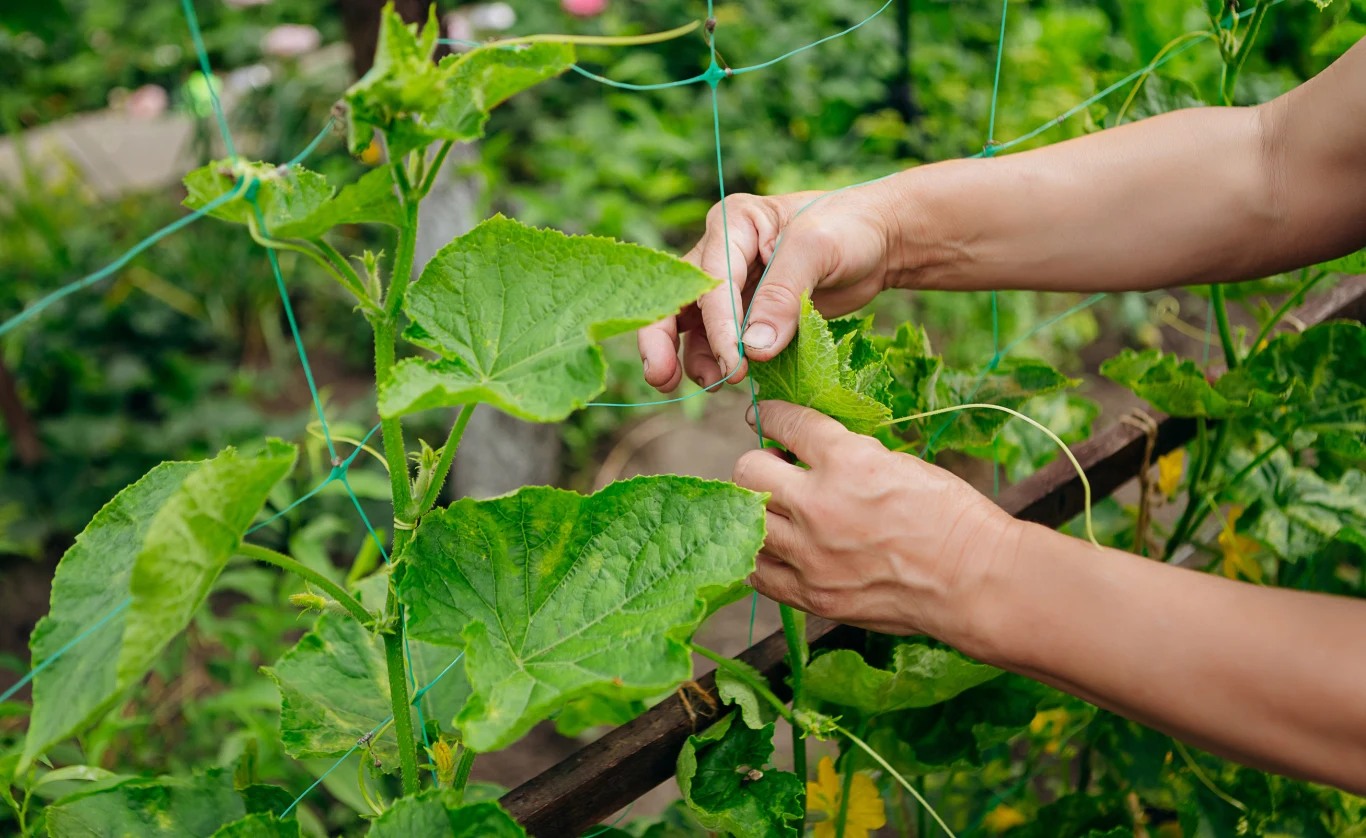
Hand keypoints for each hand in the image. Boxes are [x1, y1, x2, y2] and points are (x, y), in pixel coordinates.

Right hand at [637, 186, 899, 391]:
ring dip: (695, 358)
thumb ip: (783, 295)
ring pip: (691, 326)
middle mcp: (721, 253)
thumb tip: (752, 350)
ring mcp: (730, 285)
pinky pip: (718, 341)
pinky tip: (730, 382)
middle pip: (676, 299)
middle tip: (662, 378)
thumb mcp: (817, 250)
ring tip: (717, 384)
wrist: (880, 241)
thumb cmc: (851, 228)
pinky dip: (718, 363)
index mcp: (733, 224)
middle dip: (661, 340)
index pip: (710, 280)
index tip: (733, 365)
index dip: (715, 326)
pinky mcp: (745, 313)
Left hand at [732, 400, 1015, 639]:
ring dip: (759, 508)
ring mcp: (811, 555)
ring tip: (780, 510)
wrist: (974, 581)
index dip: (772, 415)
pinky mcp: (812, 595)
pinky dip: (761, 555)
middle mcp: (820, 506)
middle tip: (778, 469)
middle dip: (759, 462)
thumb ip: (849, 457)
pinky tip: (778, 548)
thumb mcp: (900, 463)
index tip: (766, 417)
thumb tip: (810, 451)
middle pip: (748, 470)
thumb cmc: (952, 517)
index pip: (787, 424)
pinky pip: (758, 572)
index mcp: (848, 461)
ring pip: (747, 520)